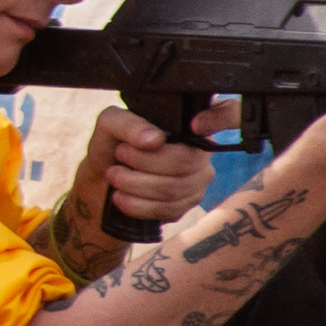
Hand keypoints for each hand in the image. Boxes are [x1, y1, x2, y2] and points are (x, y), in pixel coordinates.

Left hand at [73, 99, 239, 243]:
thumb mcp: (110, 125)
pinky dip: (137, 205)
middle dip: (143, 163)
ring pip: (174, 190)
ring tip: (114, 175)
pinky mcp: (186, 204)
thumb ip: (129, 124)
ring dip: (134, 185)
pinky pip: (169, 209)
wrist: (100, 179)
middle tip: (118, 157)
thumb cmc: (111, 145)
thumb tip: (155, 139)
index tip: (171, 132)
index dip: (222, 116)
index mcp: (189, 125)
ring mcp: (198, 180)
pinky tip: (120, 196)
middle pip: (184, 162)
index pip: (226, 115)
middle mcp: (201, 152)